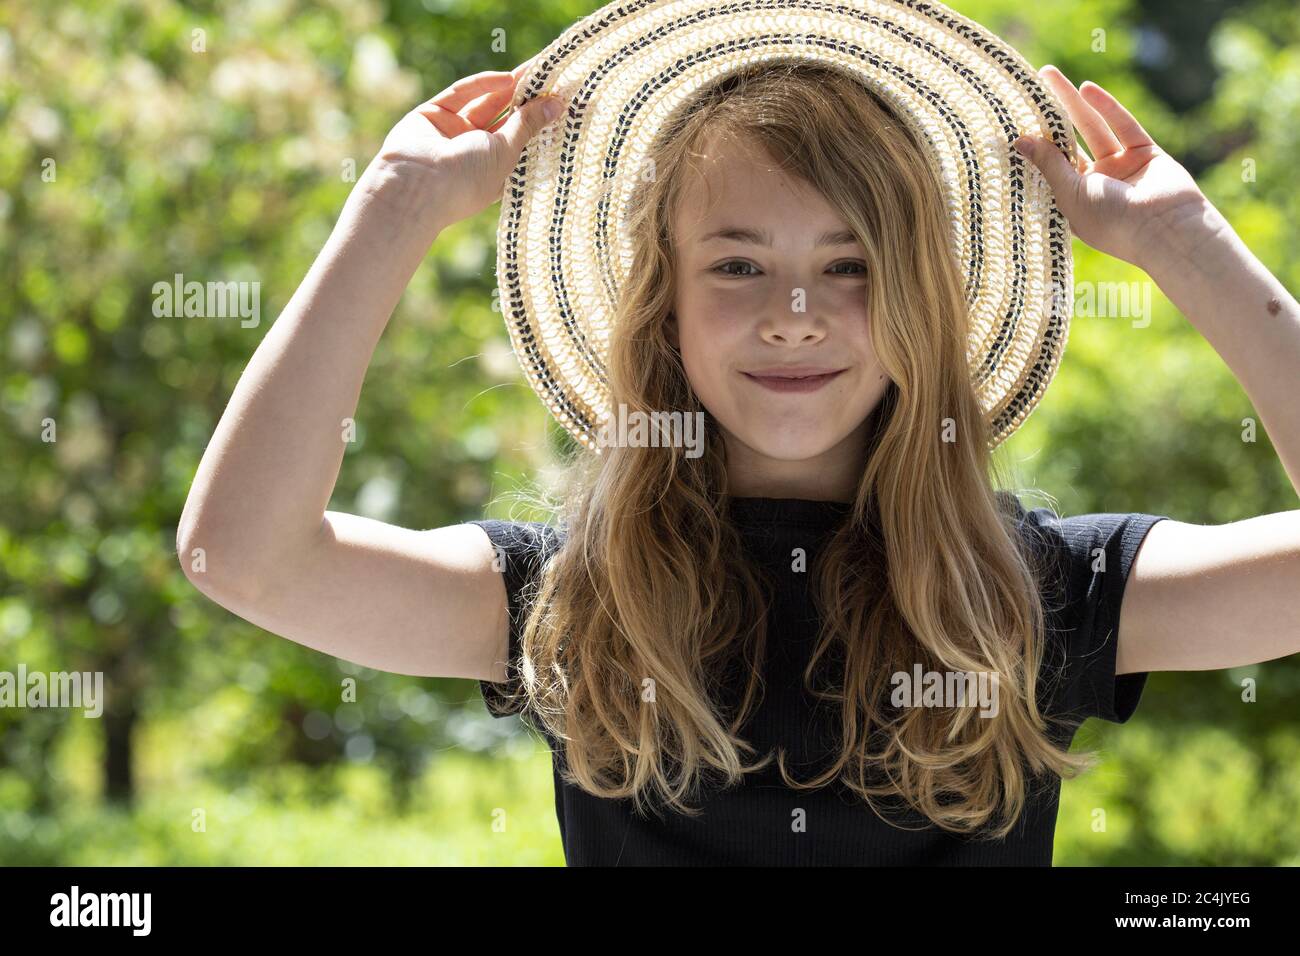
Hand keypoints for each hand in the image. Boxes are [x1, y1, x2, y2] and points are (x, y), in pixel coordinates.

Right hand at [370, 56, 565, 229]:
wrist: (415, 185)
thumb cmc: (467, 179)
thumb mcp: (506, 152)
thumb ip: (528, 125)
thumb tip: (556, 105)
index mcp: (495, 170)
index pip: (521, 140)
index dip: (539, 121)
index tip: (561, 101)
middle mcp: (475, 152)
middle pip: (506, 119)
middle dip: (527, 99)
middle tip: (551, 77)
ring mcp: (453, 133)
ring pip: (485, 103)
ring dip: (509, 87)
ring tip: (536, 70)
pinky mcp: (434, 114)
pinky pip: (461, 95)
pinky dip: (483, 84)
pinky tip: (507, 78)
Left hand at [1015, 66, 1207, 269]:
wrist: (1165, 229)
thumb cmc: (1110, 221)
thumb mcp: (1070, 192)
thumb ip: (1048, 164)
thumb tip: (1020, 141)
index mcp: (1073, 201)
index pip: (1048, 167)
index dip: (1033, 146)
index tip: (1013, 122)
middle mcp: (1095, 184)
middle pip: (1068, 143)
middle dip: (1050, 116)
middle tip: (1030, 88)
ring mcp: (1121, 168)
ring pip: (1092, 128)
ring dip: (1073, 103)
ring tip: (1049, 77)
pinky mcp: (1144, 152)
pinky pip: (1123, 125)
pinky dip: (1106, 107)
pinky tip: (1086, 89)